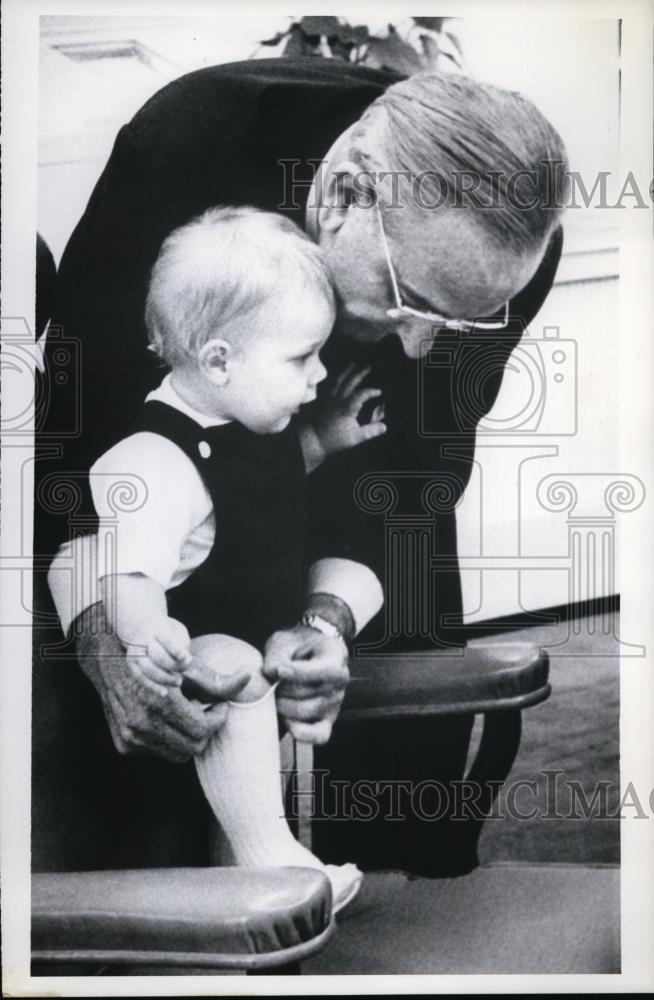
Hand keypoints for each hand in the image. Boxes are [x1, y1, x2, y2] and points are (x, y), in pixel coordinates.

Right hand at [76, 603, 249, 762]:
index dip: (218, 717)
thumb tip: (249, 677)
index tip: (219, 704)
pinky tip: (166, 717)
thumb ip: (218, 679)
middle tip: (205, 708)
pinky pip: (158, 751)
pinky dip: (168, 738)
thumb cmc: (153, 658)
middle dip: (205, 728)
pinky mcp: (123, 743)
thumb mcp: (186, 664)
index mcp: (159, 702)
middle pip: (192, 746)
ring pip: (177, 754)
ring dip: (187, 736)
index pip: (203, 729)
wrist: (109, 661)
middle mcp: (142, 723)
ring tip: (185, 712)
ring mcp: (131, 736)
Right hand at [124, 616, 191, 695]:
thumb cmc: (166, 631)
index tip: (188, 658)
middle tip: (185, 670)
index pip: (168, 640)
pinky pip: (141, 678)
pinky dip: (153, 687)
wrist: (140, 627)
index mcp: (157, 628)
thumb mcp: (177, 629)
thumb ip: (183, 642)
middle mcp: (143, 640)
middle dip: (173, 666)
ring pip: (148, 669)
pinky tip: (164, 693)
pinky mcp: (131, 664)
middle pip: (158, 656)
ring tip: (179, 682)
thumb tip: (185, 661)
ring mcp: (135, 652)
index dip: (177, 650)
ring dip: (165, 679)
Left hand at [263, 626, 349, 743]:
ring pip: (304, 712)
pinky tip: (286, 717)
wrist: (307, 652)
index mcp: (336, 657)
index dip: (299, 673)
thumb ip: (276, 657)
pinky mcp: (327, 721)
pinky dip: (299, 730)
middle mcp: (340, 683)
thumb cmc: (296, 646)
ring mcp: (335, 704)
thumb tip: (271, 676)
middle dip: (282, 688)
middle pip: (307, 692)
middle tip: (272, 681)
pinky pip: (317, 735)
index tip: (279, 670)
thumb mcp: (283, 641)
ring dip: (283, 705)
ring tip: (277, 694)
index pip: (325, 670)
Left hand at [312, 364, 385, 457]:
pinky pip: (329, 386)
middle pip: (349, 383)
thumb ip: (370, 432)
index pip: (361, 394)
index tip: (378, 392)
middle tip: (368, 366)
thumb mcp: (354, 439)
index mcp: (346, 409)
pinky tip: (338, 375)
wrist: (314, 440)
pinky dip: (334, 379)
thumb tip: (384, 426)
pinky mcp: (323, 401)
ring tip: (352, 364)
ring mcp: (329, 400)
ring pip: (337, 382)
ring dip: (346, 372)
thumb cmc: (334, 441)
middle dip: (359, 374)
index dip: (370, 391)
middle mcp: (338, 401)